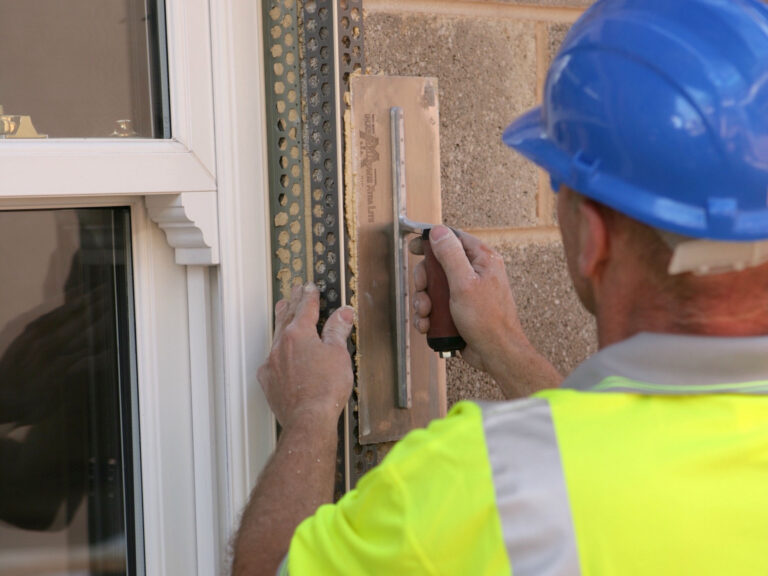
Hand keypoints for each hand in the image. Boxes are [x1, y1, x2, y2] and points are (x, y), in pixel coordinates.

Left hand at [258, 284, 353, 429]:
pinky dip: (277, 353)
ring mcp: (272, 363)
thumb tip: (343, 313)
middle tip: (295, 291)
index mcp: (299, 333)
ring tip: (283, 311)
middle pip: (287, 317)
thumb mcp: (339, 354)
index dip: (310, 295)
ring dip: (282, 323)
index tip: (310, 287)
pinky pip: (271, 360)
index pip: (305, 307)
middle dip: (293, 302)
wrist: (308, 419)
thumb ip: (338, 330)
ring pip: (277, 336)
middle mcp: (282, 345)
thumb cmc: (325, 389)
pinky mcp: (268, 381)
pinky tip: (280, 355)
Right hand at [411, 226, 561, 396]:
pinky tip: (428, 324)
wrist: (496, 354)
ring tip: (426, 314)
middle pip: (438, 265)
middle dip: (425, 280)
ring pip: (434, 288)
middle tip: (423, 290)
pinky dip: (429, 315)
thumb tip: (438, 231)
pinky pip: (437, 306)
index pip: (453, 239)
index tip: (415, 247)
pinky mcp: (459, 310)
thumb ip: (451, 255)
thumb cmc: (487, 320)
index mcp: (482, 260)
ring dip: (424, 301)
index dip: (432, 241)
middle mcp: (475, 273)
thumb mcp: (464, 283)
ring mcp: (466, 292)